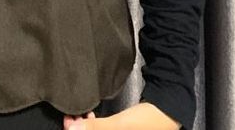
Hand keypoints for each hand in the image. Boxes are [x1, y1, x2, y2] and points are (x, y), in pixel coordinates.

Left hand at [63, 103, 180, 128]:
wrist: (168, 107)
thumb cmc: (148, 121)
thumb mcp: (119, 126)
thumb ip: (96, 129)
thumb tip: (71, 129)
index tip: (67, 122)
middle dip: (78, 129)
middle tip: (69, 116)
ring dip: (84, 127)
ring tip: (78, 114)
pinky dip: (94, 126)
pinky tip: (90, 116)